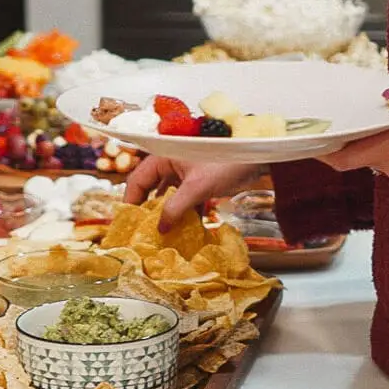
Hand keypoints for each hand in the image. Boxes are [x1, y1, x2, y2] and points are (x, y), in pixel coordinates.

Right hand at [125, 155, 264, 229]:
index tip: (128, 222)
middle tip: (142, 230)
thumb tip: (159, 229)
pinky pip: (184, 198)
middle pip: (150, 188)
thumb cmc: (226, 162)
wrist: (260, 155)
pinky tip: (184, 228)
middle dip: (147, 209)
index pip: (137, 180)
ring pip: (167, 194)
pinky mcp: (199, 180)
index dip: (131, 201)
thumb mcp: (197, 187)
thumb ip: (175, 208)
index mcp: (164, 157)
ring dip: (166, 213)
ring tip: (161, 232)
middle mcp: (171, 163)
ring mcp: (185, 172)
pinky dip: (183, 212)